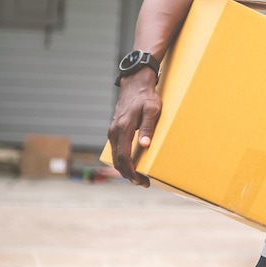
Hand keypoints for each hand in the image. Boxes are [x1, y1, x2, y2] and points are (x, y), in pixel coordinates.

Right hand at [106, 68, 160, 185]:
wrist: (135, 84)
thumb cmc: (146, 97)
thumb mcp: (152, 110)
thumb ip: (148, 127)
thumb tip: (145, 145)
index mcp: (124, 128)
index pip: (123, 156)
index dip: (130, 171)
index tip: (139, 180)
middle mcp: (115, 131)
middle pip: (117, 160)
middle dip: (128, 174)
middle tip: (142, 183)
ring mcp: (113, 130)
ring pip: (115, 155)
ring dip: (125, 168)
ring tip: (138, 176)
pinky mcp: (115, 129)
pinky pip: (116, 148)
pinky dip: (122, 159)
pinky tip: (132, 163)